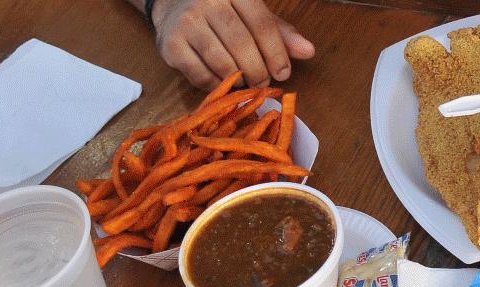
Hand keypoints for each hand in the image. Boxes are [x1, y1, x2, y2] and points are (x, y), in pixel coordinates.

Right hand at [151, 0, 314, 89]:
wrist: (173, 8)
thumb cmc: (222, 14)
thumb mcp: (253, 16)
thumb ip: (280, 33)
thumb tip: (308, 51)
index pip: (261, 24)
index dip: (276, 53)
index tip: (283, 73)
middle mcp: (208, 2)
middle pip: (242, 45)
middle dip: (258, 71)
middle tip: (263, 83)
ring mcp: (187, 23)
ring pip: (222, 62)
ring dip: (239, 80)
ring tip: (246, 83)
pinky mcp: (171, 45)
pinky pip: (201, 75)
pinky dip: (217, 85)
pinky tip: (224, 82)